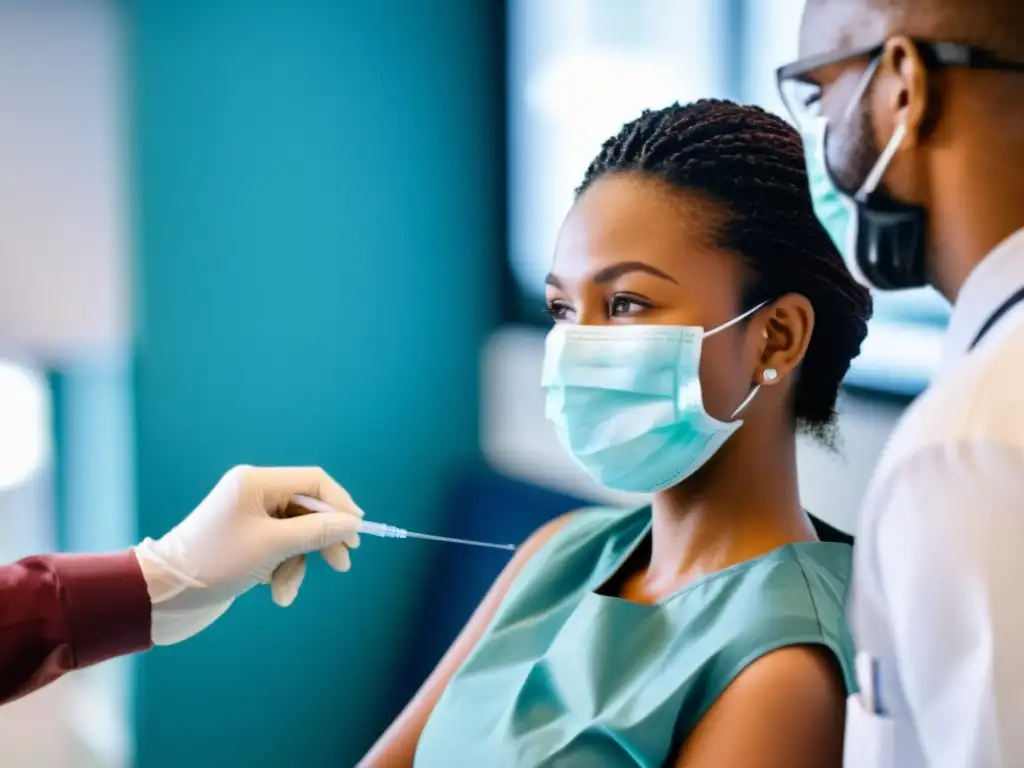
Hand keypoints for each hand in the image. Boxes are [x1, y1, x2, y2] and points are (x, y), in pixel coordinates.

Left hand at [134, 465, 362, 644]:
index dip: (341, 505)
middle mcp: (254, 493)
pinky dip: (282, 570)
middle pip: (308, 508)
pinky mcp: (246, 540)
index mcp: (256, 481)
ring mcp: (249, 517)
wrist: (164, 595)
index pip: (314, 481)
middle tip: (342, 564)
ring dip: (297, 564)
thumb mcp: (273, 547)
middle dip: (323, 539)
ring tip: (285, 592)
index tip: (356, 534)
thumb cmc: (216, 563)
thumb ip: (317, 531)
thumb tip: (353, 524)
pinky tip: (274, 592)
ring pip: (296, 534)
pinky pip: (280, 548)